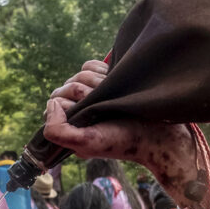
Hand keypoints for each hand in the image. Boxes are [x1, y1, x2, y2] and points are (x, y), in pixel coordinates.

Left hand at [42, 60, 204, 202]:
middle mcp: (78, 110)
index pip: (56, 100)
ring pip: (80, 74)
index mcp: (70, 126)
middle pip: (67, 84)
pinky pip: (90, 65)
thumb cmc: (122, 141)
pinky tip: (113, 83)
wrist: (157, 133)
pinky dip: (100, 70)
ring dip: (97, 81)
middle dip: (87, 91)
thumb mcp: (85, 143)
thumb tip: (52, 104)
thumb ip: (57, 131)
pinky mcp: (105, 82)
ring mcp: (92, 95)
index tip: (92, 115)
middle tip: (106, 107)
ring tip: (113, 98)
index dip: (72, 103)